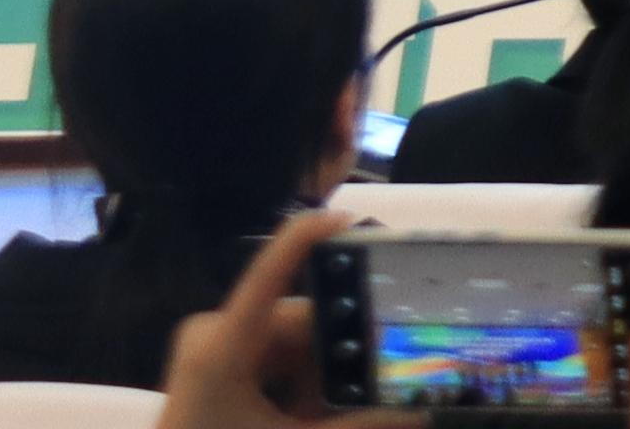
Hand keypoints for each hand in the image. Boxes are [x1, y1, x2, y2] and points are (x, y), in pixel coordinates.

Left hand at [164, 208, 345, 426]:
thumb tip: (424, 417)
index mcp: (223, 348)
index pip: (270, 273)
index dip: (307, 237)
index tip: (350, 219)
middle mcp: (210, 334)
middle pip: (295, 320)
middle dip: (331, 358)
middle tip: (347, 398)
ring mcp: (205, 346)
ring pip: (287, 340)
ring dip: (314, 376)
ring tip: (312, 416)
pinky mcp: (207, 360)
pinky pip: (267, 355)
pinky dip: (292, 381)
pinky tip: (298, 413)